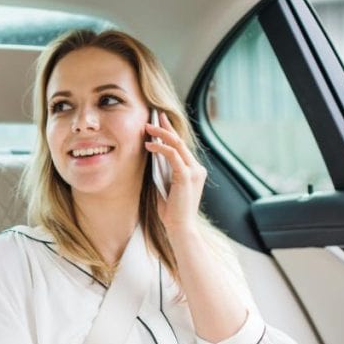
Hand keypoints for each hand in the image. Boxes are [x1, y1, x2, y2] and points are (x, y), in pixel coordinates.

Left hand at [144, 111, 206, 232]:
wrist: (180, 227)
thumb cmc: (171, 211)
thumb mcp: (165, 186)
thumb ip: (162, 171)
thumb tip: (151, 156)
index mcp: (194, 171)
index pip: (181, 147)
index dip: (171, 132)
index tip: (160, 120)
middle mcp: (197, 168)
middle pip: (180, 141)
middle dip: (165, 127)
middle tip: (153, 116)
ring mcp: (194, 171)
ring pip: (177, 144)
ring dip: (161, 134)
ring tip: (147, 128)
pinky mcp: (186, 176)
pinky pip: (172, 155)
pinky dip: (160, 148)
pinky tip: (149, 145)